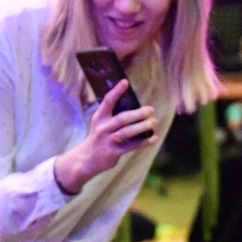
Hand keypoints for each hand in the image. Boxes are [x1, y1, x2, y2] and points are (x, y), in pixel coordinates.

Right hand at [53, 80, 157, 194]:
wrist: (87, 159)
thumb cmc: (99, 137)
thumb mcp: (101, 123)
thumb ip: (113, 115)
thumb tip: (135, 106)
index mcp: (99, 117)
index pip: (108, 102)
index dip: (116, 92)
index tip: (125, 82)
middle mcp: (103, 128)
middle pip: (122, 118)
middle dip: (137, 113)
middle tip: (150, 110)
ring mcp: (108, 141)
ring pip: (127, 132)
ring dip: (142, 127)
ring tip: (153, 122)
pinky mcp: (114, 152)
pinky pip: (131, 146)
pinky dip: (144, 142)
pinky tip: (153, 138)